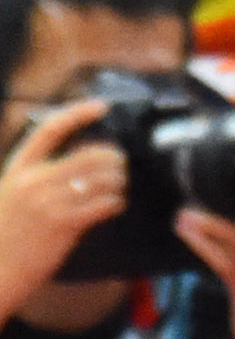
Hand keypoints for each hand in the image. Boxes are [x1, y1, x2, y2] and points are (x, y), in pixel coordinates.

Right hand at [0, 102, 121, 297]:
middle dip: (114, 159)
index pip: (49, 130)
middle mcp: (34, 181)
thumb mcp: (12, 194)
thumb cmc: (6, 233)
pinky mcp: (64, 224)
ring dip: (118, 182)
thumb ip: (39, 176)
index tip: (101, 106)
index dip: (77, 113)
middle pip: (91, 155)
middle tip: (120, 166)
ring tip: (117, 188)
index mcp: (18, 169)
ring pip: (103, 179)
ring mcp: (49, 202)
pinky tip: (114, 206)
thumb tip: (81, 162)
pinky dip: (115, 203)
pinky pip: (104, 204)